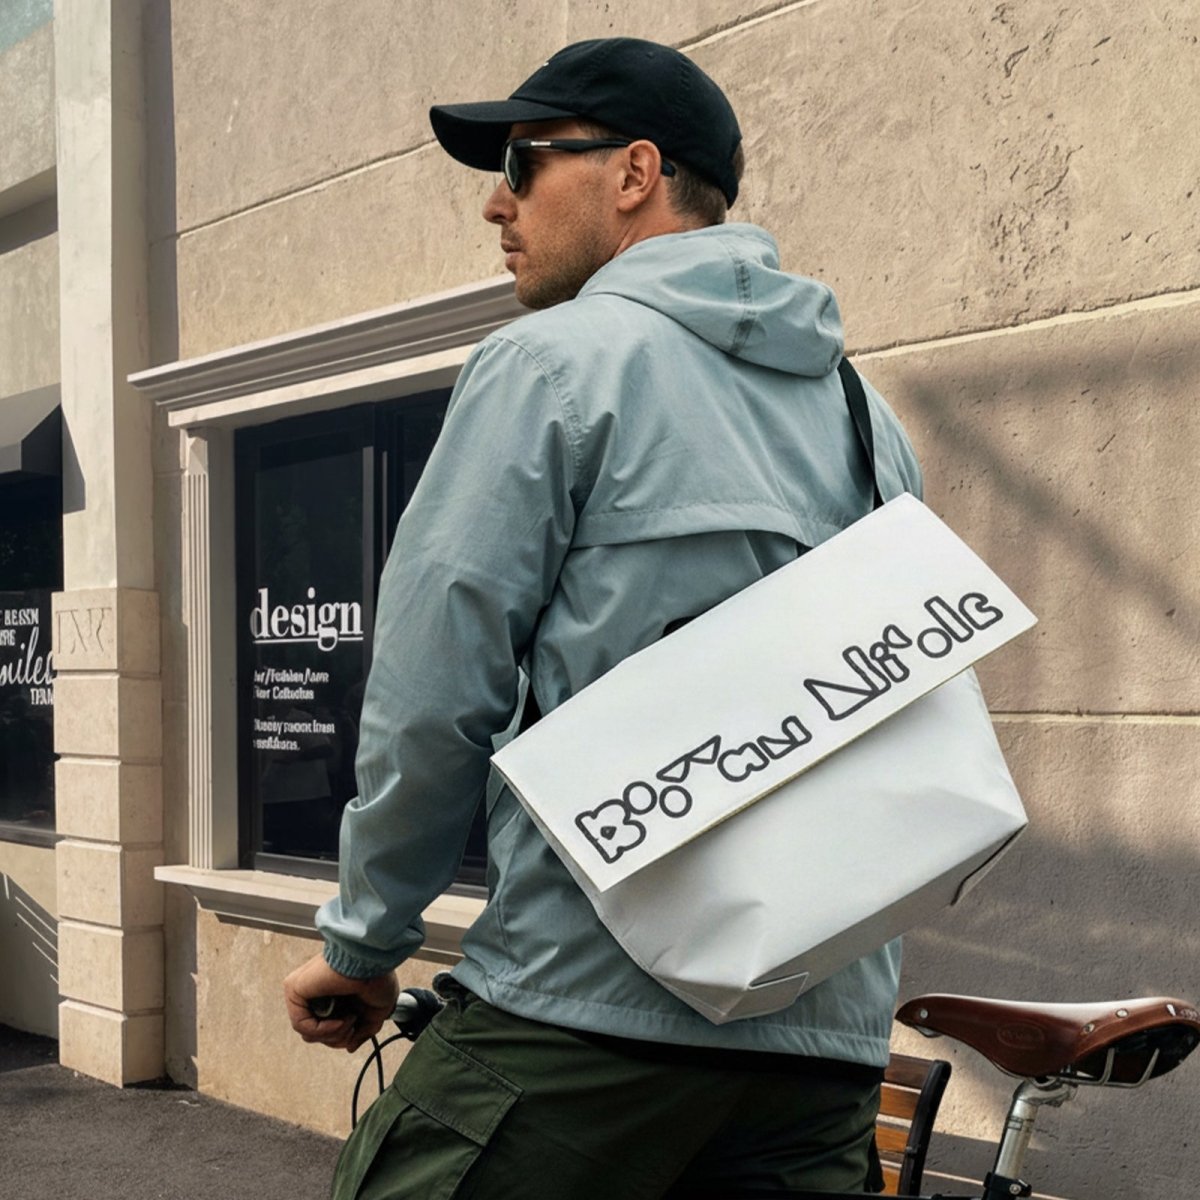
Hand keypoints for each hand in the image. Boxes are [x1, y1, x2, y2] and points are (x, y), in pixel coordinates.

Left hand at [283, 952, 399, 1052]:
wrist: (374, 962)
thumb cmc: (378, 976)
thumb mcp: (376, 1012)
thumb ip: (363, 1032)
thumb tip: (349, 1046)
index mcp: (333, 995)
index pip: (325, 1029)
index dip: (341, 1037)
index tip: (356, 1030)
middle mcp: (316, 993)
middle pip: (316, 1034)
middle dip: (337, 1038)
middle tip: (353, 1027)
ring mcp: (304, 991)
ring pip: (308, 1033)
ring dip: (333, 1035)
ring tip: (350, 1020)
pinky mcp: (294, 988)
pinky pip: (301, 1025)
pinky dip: (323, 1030)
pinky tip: (341, 1021)